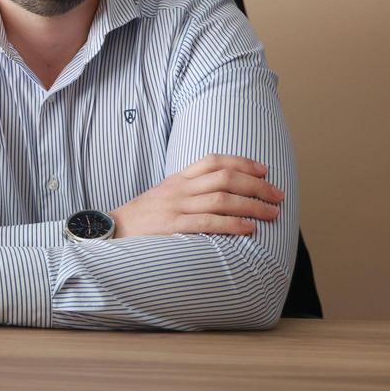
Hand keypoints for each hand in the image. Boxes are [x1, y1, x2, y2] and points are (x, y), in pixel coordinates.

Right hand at [109, 154, 283, 237]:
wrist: (112, 230)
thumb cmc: (142, 217)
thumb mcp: (164, 195)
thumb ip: (189, 191)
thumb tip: (222, 194)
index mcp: (178, 178)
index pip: (213, 160)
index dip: (243, 162)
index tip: (265, 170)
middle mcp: (179, 188)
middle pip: (224, 177)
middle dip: (256, 185)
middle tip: (277, 195)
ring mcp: (175, 206)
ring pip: (221, 198)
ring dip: (251, 205)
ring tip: (271, 213)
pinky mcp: (172, 226)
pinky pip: (207, 223)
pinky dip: (231, 224)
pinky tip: (249, 228)